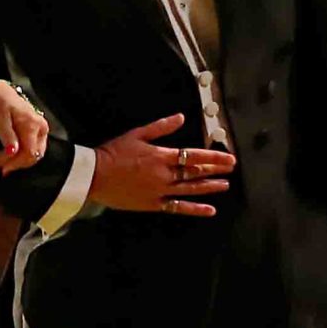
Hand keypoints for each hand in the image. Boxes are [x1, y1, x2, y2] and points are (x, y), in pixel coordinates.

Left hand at [0, 81, 49, 174]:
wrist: (1, 92)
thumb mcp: (0, 120)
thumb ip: (7, 136)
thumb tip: (12, 152)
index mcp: (33, 125)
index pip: (28, 152)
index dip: (13, 162)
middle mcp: (41, 129)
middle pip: (31, 156)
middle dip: (11, 164)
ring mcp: (40, 132)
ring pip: (31, 156)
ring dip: (13, 163)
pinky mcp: (36, 134)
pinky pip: (29, 151)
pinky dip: (16, 158)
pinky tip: (3, 161)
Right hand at [86, 112, 234, 215]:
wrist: (94, 175)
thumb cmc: (113, 152)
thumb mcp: (137, 134)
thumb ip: (161, 127)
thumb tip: (181, 117)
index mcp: (162, 156)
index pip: (194, 156)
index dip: (213, 157)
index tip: (229, 158)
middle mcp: (164, 175)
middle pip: (195, 172)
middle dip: (215, 170)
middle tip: (231, 169)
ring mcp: (160, 191)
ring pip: (190, 189)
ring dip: (209, 187)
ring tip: (225, 185)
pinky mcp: (153, 204)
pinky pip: (178, 207)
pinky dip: (194, 209)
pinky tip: (210, 210)